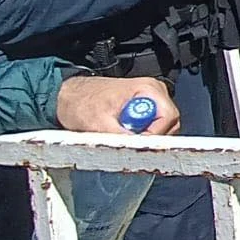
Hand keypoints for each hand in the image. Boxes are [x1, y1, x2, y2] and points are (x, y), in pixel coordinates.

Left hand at [55, 76, 179, 135]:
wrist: (69, 96)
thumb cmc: (80, 102)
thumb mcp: (98, 122)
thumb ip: (119, 136)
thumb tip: (135, 150)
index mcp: (148, 89)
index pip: (169, 117)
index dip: (155, 135)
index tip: (137, 146)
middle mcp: (154, 93)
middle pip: (169, 124)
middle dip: (150, 138)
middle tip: (127, 142)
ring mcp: (151, 100)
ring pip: (161, 128)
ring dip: (142, 137)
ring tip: (119, 135)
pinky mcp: (144, 108)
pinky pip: (151, 127)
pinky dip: (138, 134)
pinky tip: (121, 133)